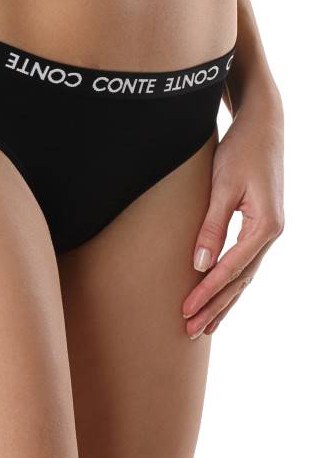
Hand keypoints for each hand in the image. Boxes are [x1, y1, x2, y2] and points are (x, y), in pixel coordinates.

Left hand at [182, 91, 283, 337]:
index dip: (207, 292)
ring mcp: (268, 231)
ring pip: (245, 276)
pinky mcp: (261, 226)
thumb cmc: (240, 150)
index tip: (185, 311)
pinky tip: (220, 297)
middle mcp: (271, 233)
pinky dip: (231, 283)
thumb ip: (211, 226)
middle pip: (240, 280)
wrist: (263, 125)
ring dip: (224, 302)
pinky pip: (245, 263)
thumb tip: (199, 264)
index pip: (231, 269)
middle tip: (191, 331)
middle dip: (215, 307)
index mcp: (265, 226)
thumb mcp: (223, 186)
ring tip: (205, 326)